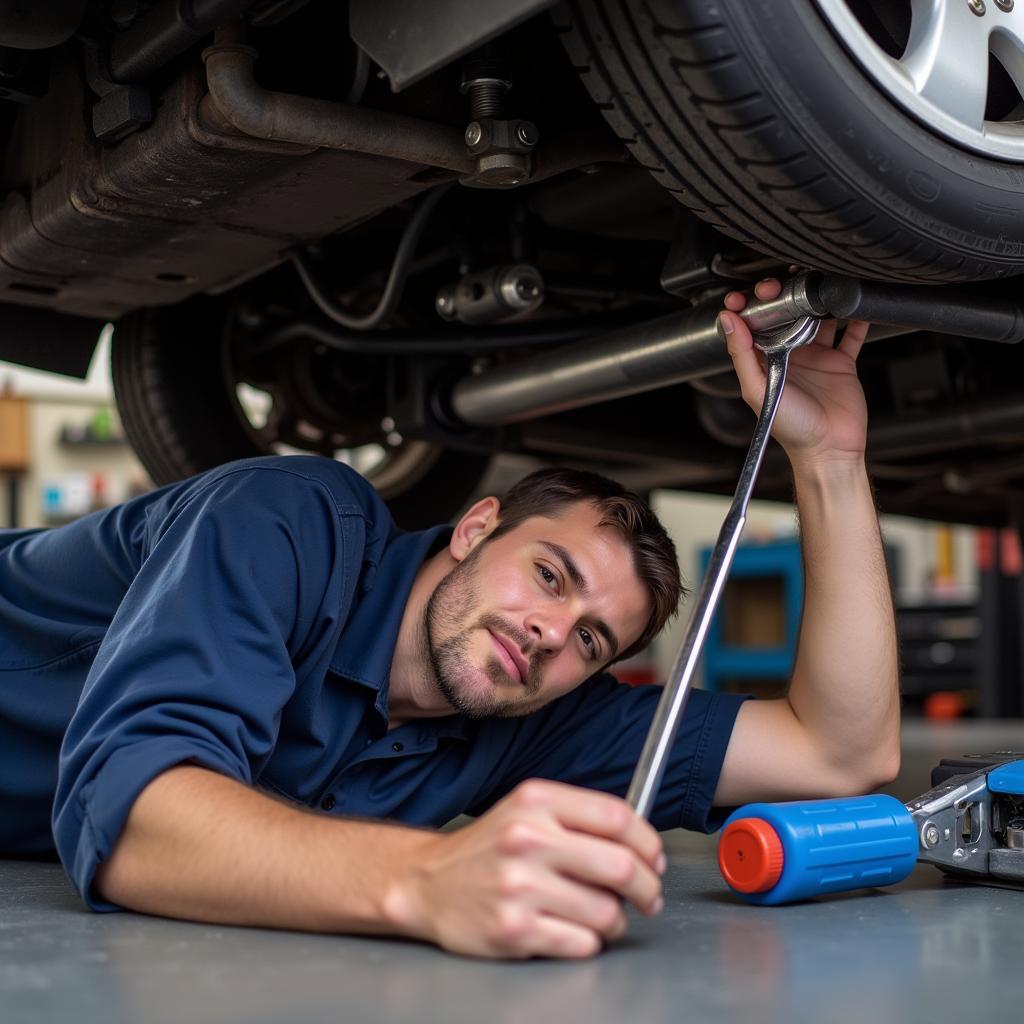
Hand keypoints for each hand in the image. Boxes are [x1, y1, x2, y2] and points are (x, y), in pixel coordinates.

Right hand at [385, 779, 664, 959]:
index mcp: (536, 801)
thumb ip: (579, 817)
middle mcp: (527, 839)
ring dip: (616, 920)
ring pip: (606, 911)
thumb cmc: (489, 849)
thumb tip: (642, 845)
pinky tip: (571, 929)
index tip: (654, 859)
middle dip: (648, 888)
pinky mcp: (514, 930)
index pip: (616, 817)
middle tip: (649, 897)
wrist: (428, 883)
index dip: (648, 842)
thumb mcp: (527, 810)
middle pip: (620, 866)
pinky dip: (589, 941)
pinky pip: (582, 943)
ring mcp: (519, 887)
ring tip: (601, 915)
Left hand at [718, 278, 869, 467]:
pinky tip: (857, 304)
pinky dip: (856, 318)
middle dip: (782, 295)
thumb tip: (728, 321)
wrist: (828, 449)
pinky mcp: (842, 363)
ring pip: (818, 318)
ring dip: (818, 300)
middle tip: (781, 283)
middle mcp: (789, 356)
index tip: (745, 294)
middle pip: (786, 315)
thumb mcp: (758, 390)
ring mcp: (816, 357)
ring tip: (817, 282)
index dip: (748, 306)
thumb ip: (741, 355)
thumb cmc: (790, 428)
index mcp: (765, 361)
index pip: (752, 325)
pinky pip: (851, 334)